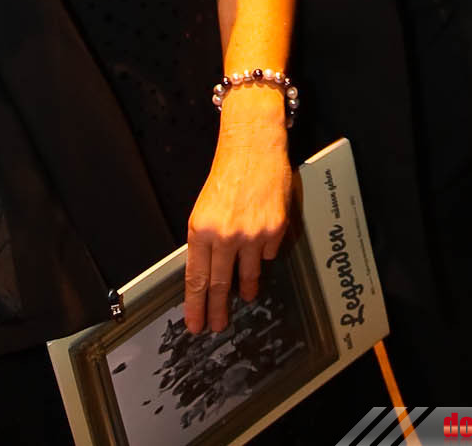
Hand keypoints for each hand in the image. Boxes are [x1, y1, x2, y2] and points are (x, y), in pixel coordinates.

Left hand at [184, 92, 290, 332]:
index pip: (196, 278)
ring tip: (244, 295)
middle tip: (217, 325)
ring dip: (244, 288)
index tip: (196, 324)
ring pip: (247, 274)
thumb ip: (205, 240)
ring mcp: (252, 234)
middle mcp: (225, 235)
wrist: (254, 145)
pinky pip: (269, 253)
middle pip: (219, 284)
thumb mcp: (204, 207)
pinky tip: (261, 242)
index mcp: (201, 229)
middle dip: (216, 310)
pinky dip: (264, 252)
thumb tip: (207, 272)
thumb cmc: (228, 172)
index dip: (196, 305)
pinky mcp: (275, 229)